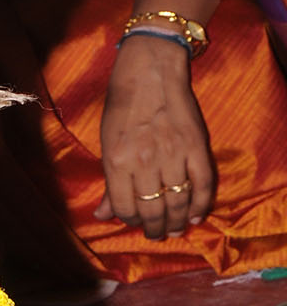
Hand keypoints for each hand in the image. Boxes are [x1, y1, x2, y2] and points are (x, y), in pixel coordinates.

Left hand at [94, 36, 214, 238]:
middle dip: (154, 229)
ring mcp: (174, 154)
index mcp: (118, 161)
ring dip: (176, 222)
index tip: (133, 221)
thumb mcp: (106, 143)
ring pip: (178, 202)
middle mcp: (146, 161)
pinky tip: (195, 216)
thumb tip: (101, 215)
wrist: (150, 72)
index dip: (129, 220)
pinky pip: (203, 185)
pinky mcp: (197, 146)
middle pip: (153, 210)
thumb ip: (108, 182)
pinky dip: (200, 205)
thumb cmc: (122, 107)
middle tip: (156, 234)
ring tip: (173, 231)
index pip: (125, 207)